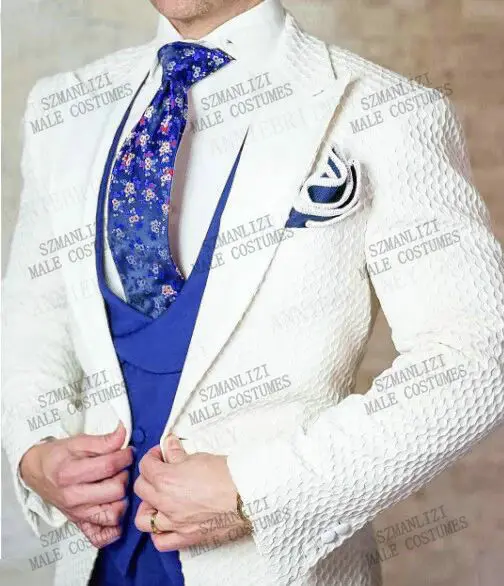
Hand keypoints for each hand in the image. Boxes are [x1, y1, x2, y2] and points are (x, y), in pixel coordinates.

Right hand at [20, 422, 132, 547]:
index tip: (128, 452)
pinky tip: (115, 510)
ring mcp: (77, 514)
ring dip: (122, 499)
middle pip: (116, 491)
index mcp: (70, 474)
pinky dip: (113, 529)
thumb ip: (104, 441)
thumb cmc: (58, 457)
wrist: (37, 472)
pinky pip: (101, 537)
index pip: (110, 466)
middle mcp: (73, 498)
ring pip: (114, 515)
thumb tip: (123, 433)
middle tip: (121, 469)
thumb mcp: (78, 442)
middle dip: (124, 476)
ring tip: (117, 486)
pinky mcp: (79, 524)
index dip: (126, 456)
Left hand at [134, 435, 249, 551]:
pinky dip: (159, 533)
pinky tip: (167, 523)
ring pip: (144, 519)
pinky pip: (161, 542)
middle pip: (141, 489)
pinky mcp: (186, 538)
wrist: (247, 496)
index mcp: (167, 479)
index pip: (146, 466)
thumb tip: (169, 447)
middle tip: (161, 472)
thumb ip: (178, 454)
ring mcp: (174, 523)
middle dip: (149, 477)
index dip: (153, 456)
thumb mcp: (200, 457)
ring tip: (159, 500)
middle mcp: (165, 502)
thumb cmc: (228, 475)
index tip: (161, 454)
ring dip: (148, 507)